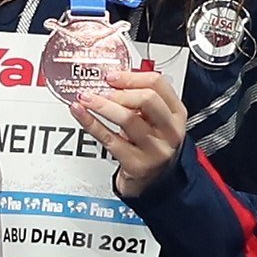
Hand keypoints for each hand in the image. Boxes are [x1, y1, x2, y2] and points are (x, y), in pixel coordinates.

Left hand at [70, 69, 188, 196]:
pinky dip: (90, 122)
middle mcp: (169, 130)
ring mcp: (155, 148)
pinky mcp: (137, 163)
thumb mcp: (155, 120)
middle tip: (101, 90)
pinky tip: (80, 113)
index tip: (111, 76)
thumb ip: (140, 99)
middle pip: (147, 99)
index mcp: (176, 113)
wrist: (154, 181)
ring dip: (102, 105)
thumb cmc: (152, 144)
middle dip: (120, 91)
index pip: (158, 84)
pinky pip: (109, 138)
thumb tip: (111, 79)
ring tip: (85, 98)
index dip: (131, 77)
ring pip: (127, 118)